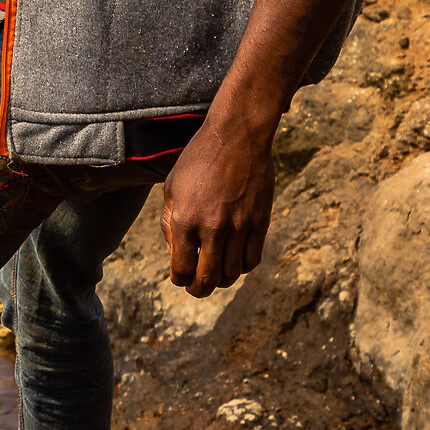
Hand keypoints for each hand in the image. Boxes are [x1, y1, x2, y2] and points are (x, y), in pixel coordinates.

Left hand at [159, 104, 276, 296]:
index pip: (182, 269)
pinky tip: (234, 261)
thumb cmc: (198, 160)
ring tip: (214, 274)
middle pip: (207, 279)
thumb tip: (175, 251)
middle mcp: (212, 228)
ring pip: (231, 273)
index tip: (179, 279)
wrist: (237, 139)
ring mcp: (239, 228)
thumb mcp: (171, 187)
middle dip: (198, 290)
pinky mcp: (260, 224)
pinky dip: (242, 267)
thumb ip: (169, 221)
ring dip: (221, 279)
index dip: (179, 280)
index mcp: (184, 219)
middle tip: (196, 289)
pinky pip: (252, 260)